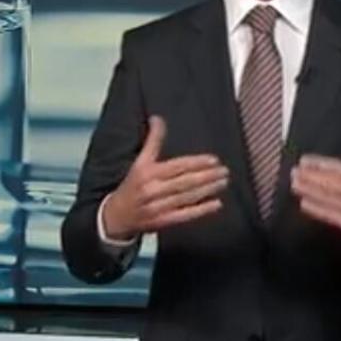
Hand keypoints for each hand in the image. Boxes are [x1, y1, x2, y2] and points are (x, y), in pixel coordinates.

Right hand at [103, 116, 228, 239]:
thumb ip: (152, 141)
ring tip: (223, 182)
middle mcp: (153, 189)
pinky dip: (201, 210)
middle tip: (224, 171)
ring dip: (208, 189)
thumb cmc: (133, 185)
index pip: (177, 166)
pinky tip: (216, 204)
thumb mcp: (140, 161)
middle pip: (185, 182)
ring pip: (187, 197)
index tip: (214, 160)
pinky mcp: (163, 222)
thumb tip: (157, 118)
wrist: (116, 216)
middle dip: (207, 176)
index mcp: (147, 172)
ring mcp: (158, 207)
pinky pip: (185, 215)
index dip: (196, 163)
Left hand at [290, 119, 340, 241]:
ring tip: (294, 184)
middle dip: (311, 178)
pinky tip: (304, 202)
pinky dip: (317, 210)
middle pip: (332, 185)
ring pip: (329, 200)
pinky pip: (332, 216)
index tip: (305, 160)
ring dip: (310, 192)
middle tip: (294, 171)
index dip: (321, 165)